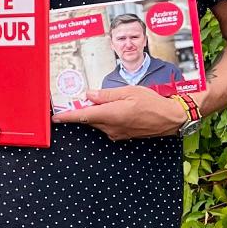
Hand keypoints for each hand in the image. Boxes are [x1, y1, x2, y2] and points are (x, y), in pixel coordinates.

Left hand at [52, 86, 187, 140]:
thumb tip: (89, 94)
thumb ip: (107, 94)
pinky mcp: (121, 135)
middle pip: (89, 119)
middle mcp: (111, 127)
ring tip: (102, 101)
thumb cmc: (153, 103)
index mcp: (111, 114)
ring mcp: (116, 133)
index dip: (67, 117)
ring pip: (98, 122)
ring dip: (96, 113)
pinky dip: (105, 117)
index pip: (83, 116)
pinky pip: (107, 126)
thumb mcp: (129, 91)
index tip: (56, 117)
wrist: (170, 119)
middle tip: (77, 99)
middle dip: (82, 110)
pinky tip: (113, 109)